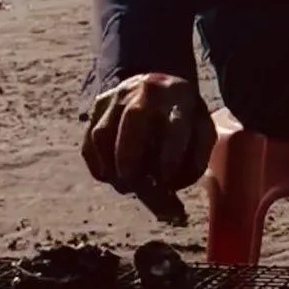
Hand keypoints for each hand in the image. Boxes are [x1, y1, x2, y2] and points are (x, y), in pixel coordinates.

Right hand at [82, 73, 211, 223]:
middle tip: (130, 183)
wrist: (160, 85)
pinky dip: (98, 164)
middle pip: (133, 119)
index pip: (175, 126)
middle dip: (129, 155)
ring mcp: (118, 97)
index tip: (166, 181)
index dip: (170, 155)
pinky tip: (111, 174)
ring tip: (124, 184)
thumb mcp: (199, 134)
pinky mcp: (98, 107)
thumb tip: (171, 203)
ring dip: (110, 166)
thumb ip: (192, 165)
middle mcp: (147, 92)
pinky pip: (89, 142)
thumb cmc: (184, 121)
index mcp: (179, 98)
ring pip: (103, 133)